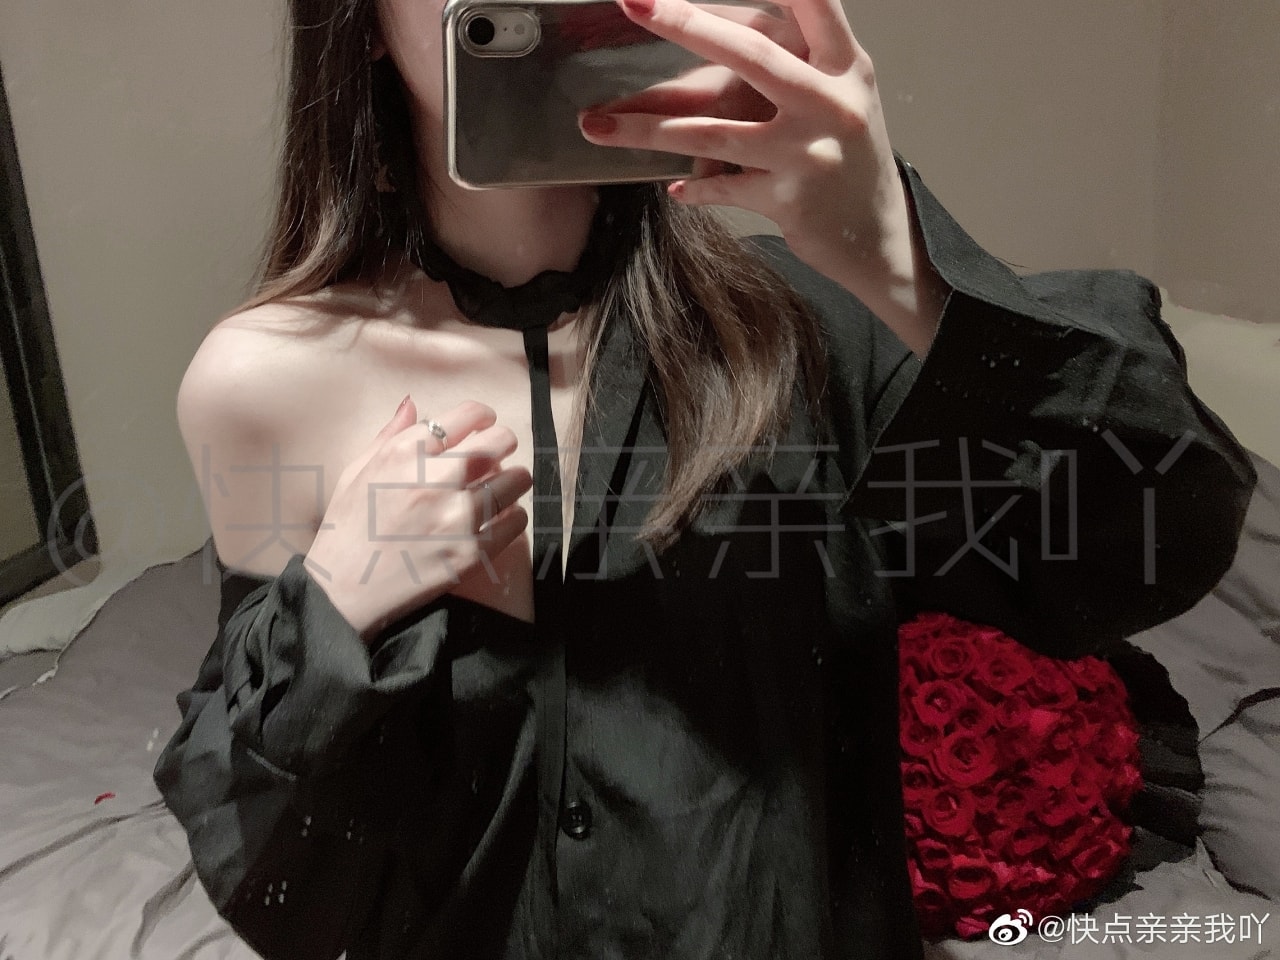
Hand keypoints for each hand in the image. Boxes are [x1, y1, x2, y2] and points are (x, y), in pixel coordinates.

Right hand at [306, 398, 531, 644]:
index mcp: (405, 454)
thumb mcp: (357, 471)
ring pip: (516, 480)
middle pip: (499, 442)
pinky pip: (515, 522)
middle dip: (504, 443)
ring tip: (504, 486)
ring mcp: (456, 518)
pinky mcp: (471, 553)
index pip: (467, 415)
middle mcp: (434, 480)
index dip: (484, 416)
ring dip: (514, 479)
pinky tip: (500, 517)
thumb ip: (389, 435)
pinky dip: (514, 516)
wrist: (343, 589)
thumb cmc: (347, 527)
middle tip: (499, 454)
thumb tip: (413, 402)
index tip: (486, 425)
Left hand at [575, 0, 914, 290]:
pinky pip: (720, 188)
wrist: (878, 235)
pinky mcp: (786, 200)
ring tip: (595, 123)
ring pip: (711, 134)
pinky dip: (693, 187)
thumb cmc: (848, 155)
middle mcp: (830, 104)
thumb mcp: (842, 94)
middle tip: (634, 3)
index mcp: (846, 67)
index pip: (816, 4)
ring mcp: (806, 154)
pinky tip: (674, 186)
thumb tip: (717, 27)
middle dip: (686, 24)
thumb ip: (801, 56)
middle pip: (749, 55)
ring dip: (647, 128)